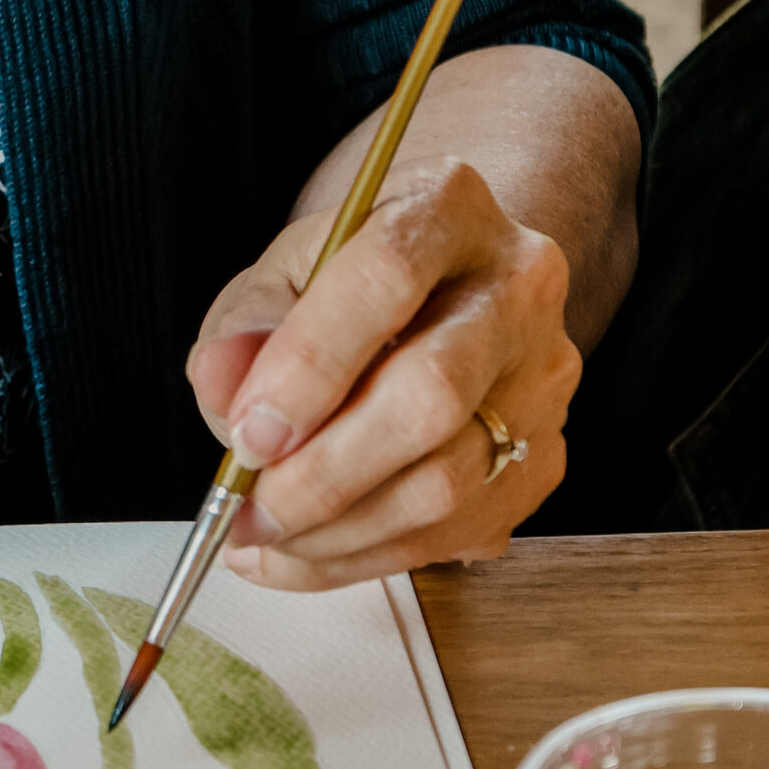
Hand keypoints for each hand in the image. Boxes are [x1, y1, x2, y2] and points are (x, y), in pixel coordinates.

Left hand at [187, 158, 580, 589]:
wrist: (438, 293)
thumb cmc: (349, 284)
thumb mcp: (280, 274)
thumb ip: (244, 323)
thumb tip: (224, 383)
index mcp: (449, 209)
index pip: (389, 277)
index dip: (311, 365)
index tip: (249, 432)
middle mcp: (518, 288)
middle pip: (433, 395)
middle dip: (324, 472)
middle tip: (250, 507)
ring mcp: (543, 379)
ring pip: (448, 483)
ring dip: (339, 531)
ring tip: (263, 535)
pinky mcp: (543, 459)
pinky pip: (453, 533)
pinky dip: (363, 558)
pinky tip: (305, 551)